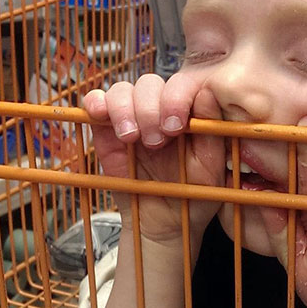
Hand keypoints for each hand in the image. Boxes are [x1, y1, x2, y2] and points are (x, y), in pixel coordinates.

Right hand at [83, 74, 224, 241]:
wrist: (164, 223)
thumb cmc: (192, 195)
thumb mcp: (210, 169)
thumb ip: (211, 132)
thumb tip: (209, 93)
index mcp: (187, 112)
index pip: (180, 85)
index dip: (176, 99)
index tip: (175, 127)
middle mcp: (159, 109)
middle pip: (150, 84)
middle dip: (150, 109)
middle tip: (155, 142)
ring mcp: (132, 116)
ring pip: (122, 90)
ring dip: (125, 109)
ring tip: (131, 138)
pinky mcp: (106, 129)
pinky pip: (96, 102)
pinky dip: (95, 102)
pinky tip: (99, 114)